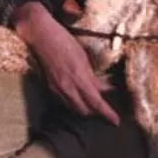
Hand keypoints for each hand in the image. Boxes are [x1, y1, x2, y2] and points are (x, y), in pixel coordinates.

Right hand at [11, 2, 119, 123]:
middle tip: (105, 109)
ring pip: (74, 108)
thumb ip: (93, 77)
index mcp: (79, 77)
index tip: (116, 121)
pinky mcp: (50, 87)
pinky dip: (73, 102)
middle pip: (84, 110)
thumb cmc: (65, 41)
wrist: (41, 36)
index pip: (96, 102)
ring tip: (93, 103)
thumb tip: (104, 89)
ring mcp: (57, 88)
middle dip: (96, 112)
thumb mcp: (83, 57)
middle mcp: (67, 86)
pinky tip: (78, 96)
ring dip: (84, 109)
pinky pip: (64, 102)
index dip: (107, 113)